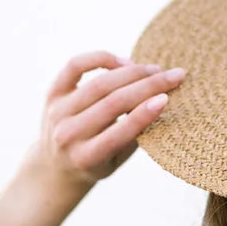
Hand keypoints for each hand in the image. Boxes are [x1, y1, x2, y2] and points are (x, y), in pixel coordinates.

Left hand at [24, 51, 185, 188]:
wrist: (55, 166)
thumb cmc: (96, 163)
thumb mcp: (116, 160)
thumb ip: (134, 135)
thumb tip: (161, 100)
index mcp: (86, 158)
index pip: (118, 132)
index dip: (143, 114)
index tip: (167, 98)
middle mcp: (68, 134)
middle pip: (112, 102)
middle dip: (148, 86)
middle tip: (174, 76)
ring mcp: (57, 112)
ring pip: (100, 83)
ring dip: (132, 72)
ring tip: (155, 69)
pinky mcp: (52, 93)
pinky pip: (75, 66)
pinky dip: (101, 59)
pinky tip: (124, 62)